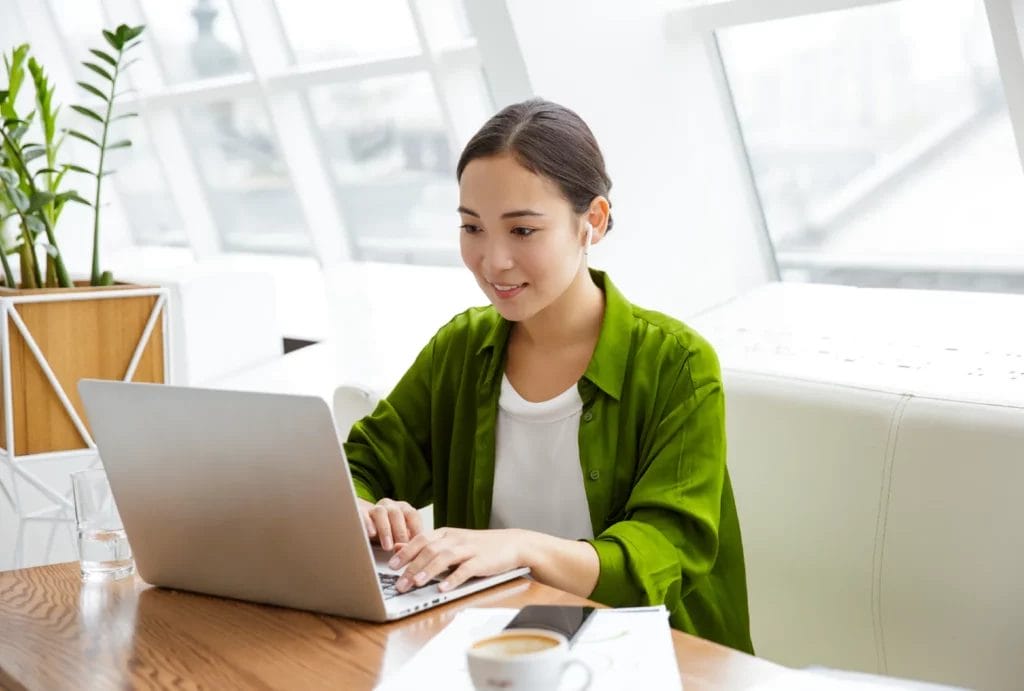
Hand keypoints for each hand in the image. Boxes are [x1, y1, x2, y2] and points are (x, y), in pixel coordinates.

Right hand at [356, 497, 422, 550]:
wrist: (369, 528)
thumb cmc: (390, 534)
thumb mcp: (401, 537)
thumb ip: (408, 542)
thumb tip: (414, 553)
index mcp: (403, 509)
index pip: (413, 515)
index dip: (416, 529)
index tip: (417, 544)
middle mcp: (390, 506)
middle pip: (397, 513)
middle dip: (400, 532)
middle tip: (402, 547)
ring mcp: (375, 508)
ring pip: (380, 513)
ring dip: (385, 530)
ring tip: (388, 547)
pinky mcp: (360, 512)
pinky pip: (363, 515)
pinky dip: (368, 524)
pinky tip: (372, 534)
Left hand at [387, 527, 523, 593]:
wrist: (513, 544)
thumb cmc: (480, 546)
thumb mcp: (453, 541)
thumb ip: (429, 544)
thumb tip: (400, 547)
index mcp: (447, 533)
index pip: (421, 539)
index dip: (405, 551)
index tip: (391, 566)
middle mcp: (456, 539)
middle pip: (429, 549)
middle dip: (412, 566)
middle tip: (399, 583)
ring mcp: (470, 549)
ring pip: (445, 557)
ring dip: (428, 570)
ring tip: (416, 583)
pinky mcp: (482, 561)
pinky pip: (466, 569)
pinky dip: (453, 579)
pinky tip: (443, 588)